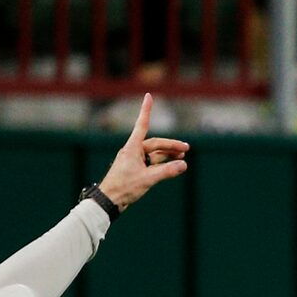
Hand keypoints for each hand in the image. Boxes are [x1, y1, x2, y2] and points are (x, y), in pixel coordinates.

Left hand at [97, 93, 189, 210]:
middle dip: (171, 145)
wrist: (109, 200)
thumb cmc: (124, 187)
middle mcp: (133, 151)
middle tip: (187, 149)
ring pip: (154, 153)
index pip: (142, 125)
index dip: (146, 110)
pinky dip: (162, 163)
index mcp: (132, 148)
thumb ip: (167, 171)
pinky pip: (151, 162)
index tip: (148, 96)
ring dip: (168, 154)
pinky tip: (172, 166)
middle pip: (154, 143)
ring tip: (182, 158)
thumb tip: (184, 165)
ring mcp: (134, 160)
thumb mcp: (148, 179)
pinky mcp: (135, 169)